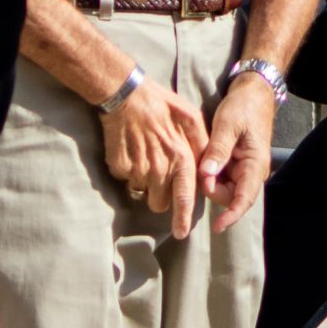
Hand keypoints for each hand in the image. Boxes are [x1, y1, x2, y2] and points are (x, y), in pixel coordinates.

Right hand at [102, 79, 207, 237]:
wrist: (125, 94)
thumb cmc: (161, 103)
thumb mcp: (190, 117)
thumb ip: (201, 143)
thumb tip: (208, 165)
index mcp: (180, 157)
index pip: (184, 197)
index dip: (182, 218)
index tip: (181, 233)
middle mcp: (160, 167)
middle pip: (159, 202)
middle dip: (160, 196)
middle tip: (158, 175)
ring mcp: (137, 168)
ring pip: (141, 191)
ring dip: (144, 181)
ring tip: (145, 153)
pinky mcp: (118, 166)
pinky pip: (125, 178)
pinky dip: (128, 169)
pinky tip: (131, 149)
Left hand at [202, 78, 275, 233]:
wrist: (253, 93)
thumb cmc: (243, 107)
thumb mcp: (228, 125)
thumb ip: (218, 150)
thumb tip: (207, 175)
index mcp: (255, 164)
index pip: (245, 198)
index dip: (231, 215)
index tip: (217, 226)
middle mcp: (252, 171)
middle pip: (230, 195)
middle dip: (213, 188)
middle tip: (201, 167)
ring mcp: (244, 169)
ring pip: (224, 188)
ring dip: (211, 180)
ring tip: (204, 158)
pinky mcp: (236, 164)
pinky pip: (222, 177)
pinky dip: (212, 173)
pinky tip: (206, 160)